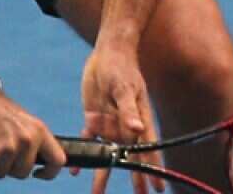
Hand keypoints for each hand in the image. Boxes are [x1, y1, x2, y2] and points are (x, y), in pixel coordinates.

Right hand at [0, 90, 65, 179]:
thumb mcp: (24, 123)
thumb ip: (33, 142)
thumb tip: (39, 163)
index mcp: (39, 131)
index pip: (58, 160)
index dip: (49, 172)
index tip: (38, 173)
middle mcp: (27, 141)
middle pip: (23, 172)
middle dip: (11, 167)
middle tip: (0, 152)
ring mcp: (9, 149)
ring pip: (3, 173)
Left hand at [80, 44, 165, 193]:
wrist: (108, 52)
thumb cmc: (121, 67)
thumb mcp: (124, 87)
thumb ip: (128, 110)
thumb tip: (136, 130)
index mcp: (138, 120)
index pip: (147, 150)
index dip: (152, 169)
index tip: (156, 187)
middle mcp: (126, 126)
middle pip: (129, 157)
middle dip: (134, 178)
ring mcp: (110, 123)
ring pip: (106, 154)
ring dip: (102, 173)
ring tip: (97, 193)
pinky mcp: (95, 118)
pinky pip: (89, 140)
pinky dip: (83, 153)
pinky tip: (76, 170)